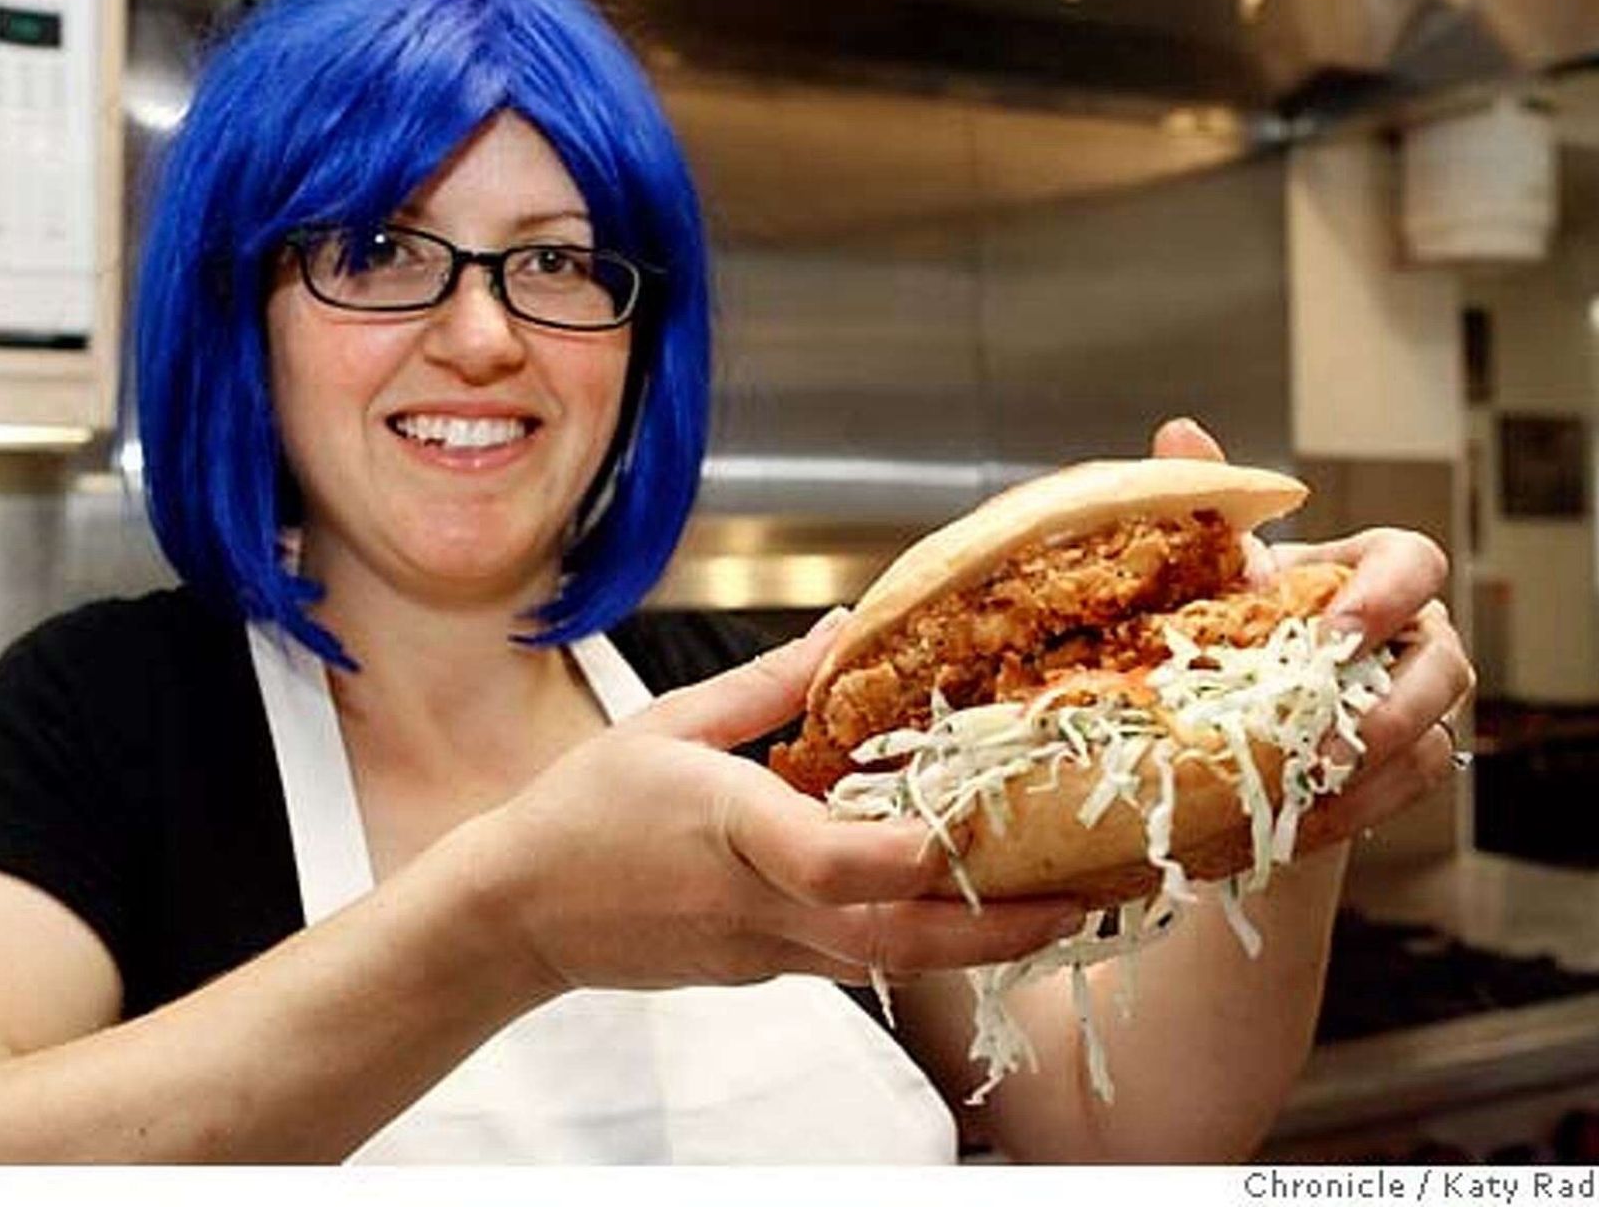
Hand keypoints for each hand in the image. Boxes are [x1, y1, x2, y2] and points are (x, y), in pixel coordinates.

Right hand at [471, 617, 1081, 994]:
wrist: (519, 915)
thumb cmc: (585, 811)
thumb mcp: (670, 723)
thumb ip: (768, 684)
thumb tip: (849, 631)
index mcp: (727, 829)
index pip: (827, 862)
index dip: (903, 856)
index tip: (967, 834)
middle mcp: (757, 904)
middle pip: (895, 938)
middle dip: (997, 928)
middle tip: (1079, 899)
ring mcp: (765, 951)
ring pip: (891, 962)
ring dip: (978, 941)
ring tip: (1055, 904)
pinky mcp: (766, 969)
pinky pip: (859, 959)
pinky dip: (919, 937)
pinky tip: (962, 906)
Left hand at [1150, 418, 1477, 849]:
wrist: (1223, 732)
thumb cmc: (1225, 633)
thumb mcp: (1209, 574)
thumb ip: (1206, 505)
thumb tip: (1181, 432)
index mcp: (1367, 575)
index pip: (1412, 560)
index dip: (1387, 594)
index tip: (1336, 632)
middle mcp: (1409, 635)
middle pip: (1445, 659)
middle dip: (1390, 702)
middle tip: (1324, 737)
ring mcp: (1417, 704)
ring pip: (1435, 731)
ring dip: (1372, 765)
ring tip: (1309, 787)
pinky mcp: (1406, 770)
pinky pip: (1408, 787)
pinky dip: (1357, 807)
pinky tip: (1302, 821)